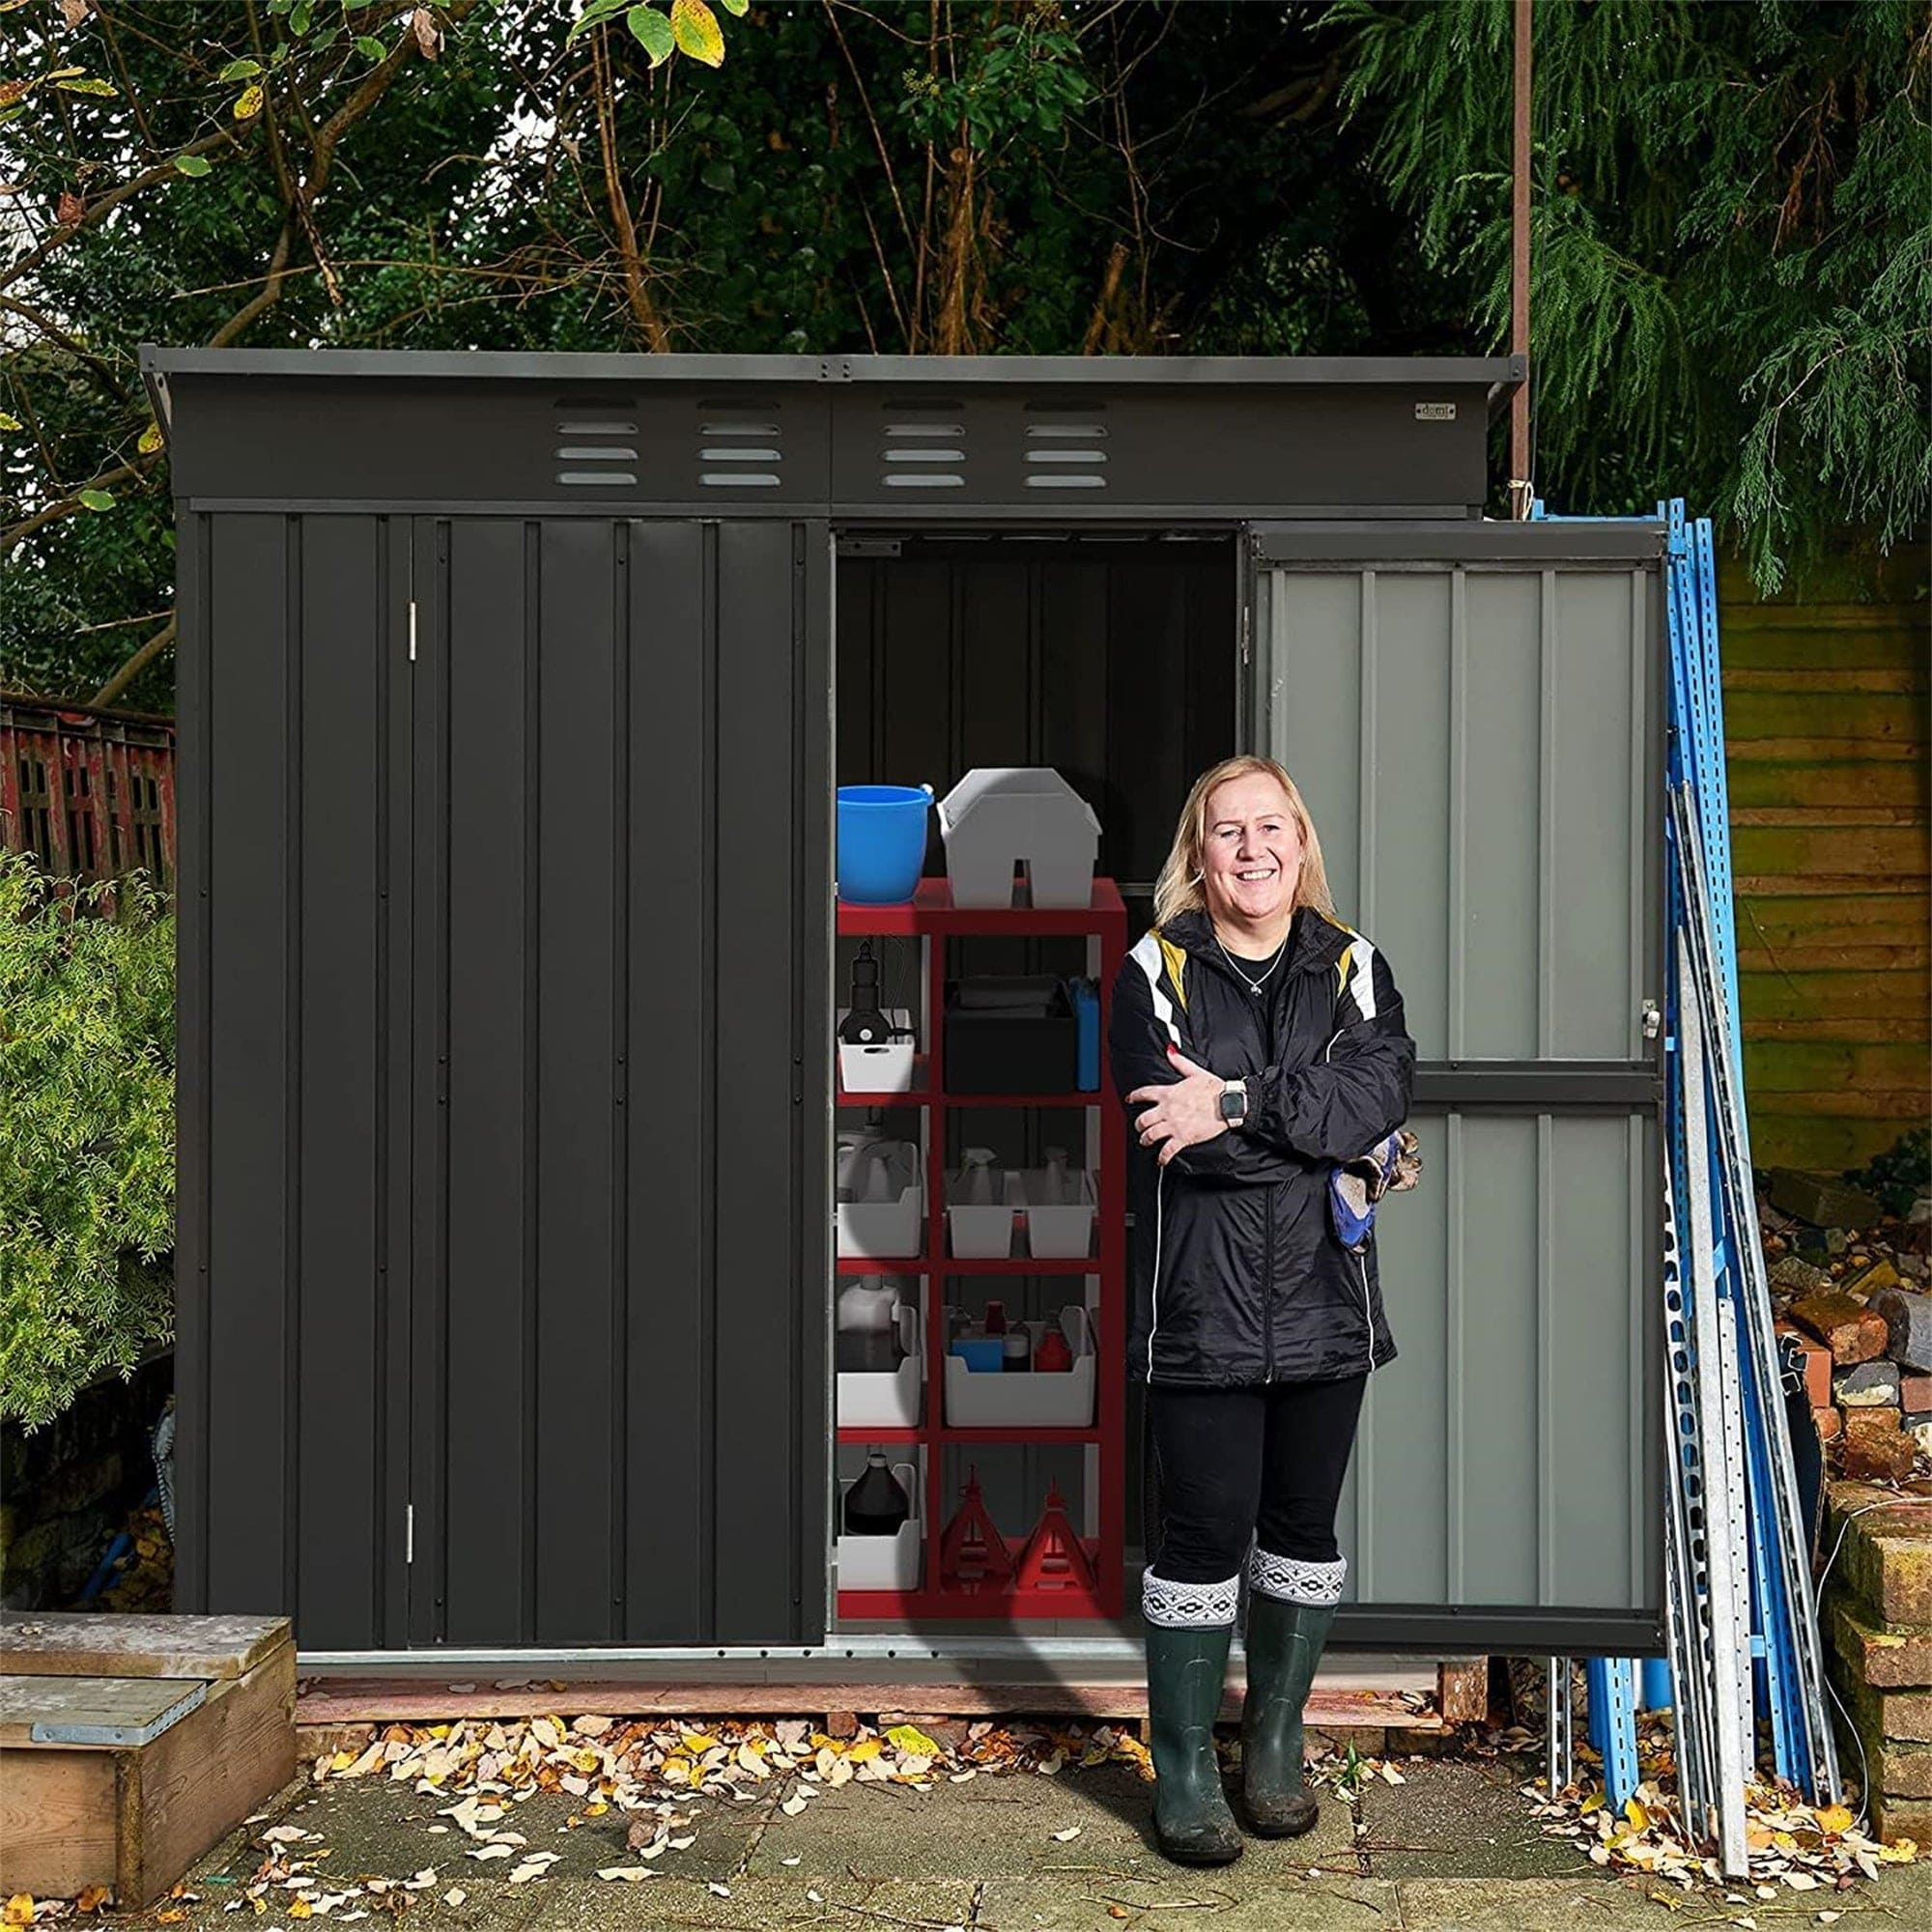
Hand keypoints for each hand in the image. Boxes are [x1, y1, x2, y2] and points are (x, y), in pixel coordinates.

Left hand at [1127, 1047, 1229, 1166]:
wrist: (1228, 1103)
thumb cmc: (1215, 1089)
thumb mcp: (1195, 1072)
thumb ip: (1180, 1063)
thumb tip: (1170, 1051)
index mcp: (1169, 1093)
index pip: (1144, 1093)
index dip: (1134, 1096)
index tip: (1130, 1099)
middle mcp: (1168, 1109)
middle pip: (1143, 1119)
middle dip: (1138, 1124)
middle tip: (1140, 1127)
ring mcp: (1174, 1124)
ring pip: (1150, 1135)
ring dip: (1145, 1139)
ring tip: (1146, 1141)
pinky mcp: (1183, 1137)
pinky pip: (1167, 1151)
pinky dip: (1162, 1158)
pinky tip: (1161, 1160)